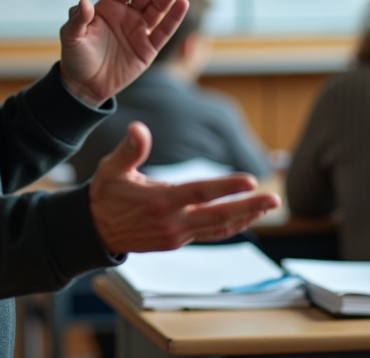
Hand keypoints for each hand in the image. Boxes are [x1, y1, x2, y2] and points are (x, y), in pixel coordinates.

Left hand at [59, 0, 188, 106]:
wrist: (85, 86)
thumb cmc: (76, 58)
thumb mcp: (71, 37)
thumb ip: (78, 19)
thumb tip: (83, 3)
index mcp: (108, 7)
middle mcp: (126, 15)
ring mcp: (139, 31)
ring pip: (158, 8)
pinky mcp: (148, 49)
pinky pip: (163, 31)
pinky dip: (174, 18)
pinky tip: (183, 4)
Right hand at [88, 122, 280, 253]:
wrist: (94, 230)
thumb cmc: (105, 194)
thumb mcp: (111, 168)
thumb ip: (129, 149)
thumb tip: (138, 128)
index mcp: (159, 201)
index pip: (199, 192)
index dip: (226, 187)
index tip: (250, 180)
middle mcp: (172, 222)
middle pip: (219, 216)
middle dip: (250, 207)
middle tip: (275, 198)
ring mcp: (176, 235)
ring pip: (219, 228)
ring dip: (246, 217)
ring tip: (267, 206)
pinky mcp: (177, 242)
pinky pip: (210, 233)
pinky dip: (231, 225)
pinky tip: (245, 216)